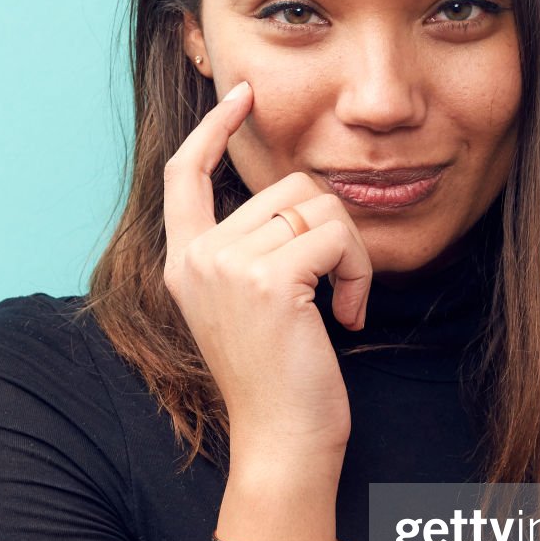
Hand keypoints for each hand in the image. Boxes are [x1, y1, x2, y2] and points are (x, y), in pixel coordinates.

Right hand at [161, 80, 373, 458]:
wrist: (281, 442)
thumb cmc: (277, 382)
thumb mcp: (248, 306)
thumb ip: (248, 252)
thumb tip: (288, 199)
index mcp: (182, 263)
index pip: (182, 173)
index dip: (213, 130)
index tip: (241, 97)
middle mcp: (195, 258)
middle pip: (282, 187)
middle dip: (328, 231)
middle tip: (337, 289)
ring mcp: (227, 265)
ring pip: (315, 207)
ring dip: (348, 254)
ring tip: (341, 307)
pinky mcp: (268, 279)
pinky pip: (335, 237)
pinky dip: (357, 274)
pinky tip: (346, 318)